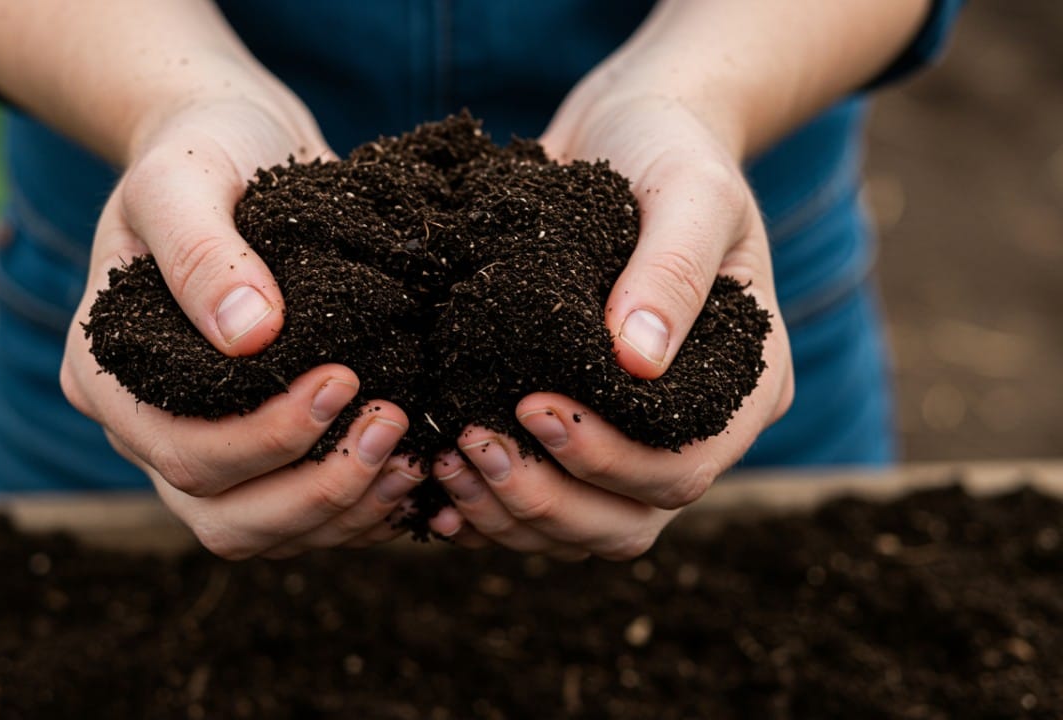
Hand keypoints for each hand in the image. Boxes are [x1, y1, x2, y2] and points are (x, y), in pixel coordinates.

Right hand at [61, 100, 417, 558]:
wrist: (241, 151)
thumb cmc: (205, 154)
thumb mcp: (186, 177)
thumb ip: (202, 250)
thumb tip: (249, 338)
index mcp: (104, 372)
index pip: (179, 449)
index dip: (264, 437)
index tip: (345, 379)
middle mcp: (146, 427)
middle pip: (218, 514)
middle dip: (313, 487)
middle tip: (393, 426)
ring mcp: (201, 447)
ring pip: (260, 532)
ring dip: (341, 510)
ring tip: (412, 456)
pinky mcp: (257, 449)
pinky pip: (298, 517)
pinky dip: (356, 510)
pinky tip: (411, 469)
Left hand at [427, 93, 793, 558]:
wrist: (625, 133)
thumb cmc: (669, 152)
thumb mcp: (688, 190)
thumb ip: (672, 269)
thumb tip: (637, 360)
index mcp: (743, 386)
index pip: (683, 467)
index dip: (606, 457)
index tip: (529, 402)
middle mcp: (691, 430)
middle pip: (630, 522)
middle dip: (546, 497)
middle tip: (471, 443)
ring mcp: (632, 440)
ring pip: (580, 530)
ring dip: (508, 511)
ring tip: (445, 460)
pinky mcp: (574, 434)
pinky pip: (538, 508)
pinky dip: (485, 508)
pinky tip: (433, 485)